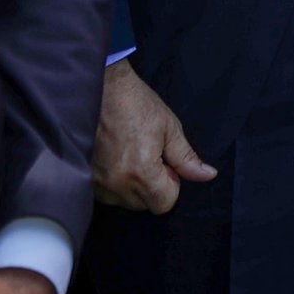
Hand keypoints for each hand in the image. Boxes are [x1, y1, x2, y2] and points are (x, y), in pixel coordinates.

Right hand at [91, 60, 213, 213]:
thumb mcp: (169, 128)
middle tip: (149, 156)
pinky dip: (115, 183)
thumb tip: (207, 176)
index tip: (166, 163)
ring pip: (125, 201)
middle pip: (145, 204)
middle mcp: (116, 183)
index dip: (171, 184)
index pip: (164, 203)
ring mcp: (97, 182)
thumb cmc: (137, 104)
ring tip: (131, 155)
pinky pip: (106, 194)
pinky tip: (116, 159)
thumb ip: (186, 158)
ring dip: (133, 186)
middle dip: (153, 186)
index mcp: (141, 173)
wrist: (102, 88)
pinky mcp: (85, 177)